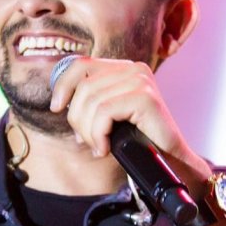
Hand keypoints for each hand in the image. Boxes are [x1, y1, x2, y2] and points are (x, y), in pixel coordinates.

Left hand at [50, 57, 185, 159]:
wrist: (169, 160)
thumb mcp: (107, 116)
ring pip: (92, 102)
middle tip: (87, 140)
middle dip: (77, 119)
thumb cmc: (136, 140)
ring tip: (99, 146)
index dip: (63, 85)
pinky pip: (104, 113)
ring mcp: (141, 80)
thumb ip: (89, 102)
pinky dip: (99, 134)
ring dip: (89, 131)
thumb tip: (58, 102)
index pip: (81, 65)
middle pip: (84, 87)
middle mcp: (133, 68)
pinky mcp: (145, 97)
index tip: (56, 107)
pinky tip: (105, 149)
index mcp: (123, 68)